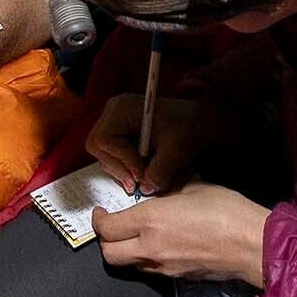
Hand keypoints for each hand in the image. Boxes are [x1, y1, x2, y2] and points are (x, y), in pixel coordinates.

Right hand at [87, 93, 214, 194]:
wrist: (197, 122)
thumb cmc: (188, 127)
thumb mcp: (176, 151)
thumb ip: (160, 171)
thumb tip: (145, 188)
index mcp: (122, 108)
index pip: (105, 140)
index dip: (122, 160)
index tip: (141, 175)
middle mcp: (114, 112)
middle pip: (98, 147)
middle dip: (118, 167)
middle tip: (138, 183)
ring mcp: (114, 123)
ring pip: (103, 154)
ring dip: (121, 169)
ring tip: (143, 178)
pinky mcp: (119, 134)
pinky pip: (111, 156)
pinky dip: (124, 167)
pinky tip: (141, 171)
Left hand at [91, 183, 271, 285]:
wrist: (252, 246)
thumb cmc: (226, 210)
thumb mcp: (194, 187)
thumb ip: (169, 187)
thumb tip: (160, 184)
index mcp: (150, 221)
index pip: (108, 228)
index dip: (99, 220)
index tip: (102, 211)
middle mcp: (150, 248)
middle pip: (110, 255)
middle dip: (105, 241)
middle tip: (113, 226)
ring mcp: (163, 267)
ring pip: (130, 265)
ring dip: (126, 251)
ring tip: (137, 235)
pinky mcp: (177, 278)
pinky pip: (151, 269)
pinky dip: (147, 258)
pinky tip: (162, 244)